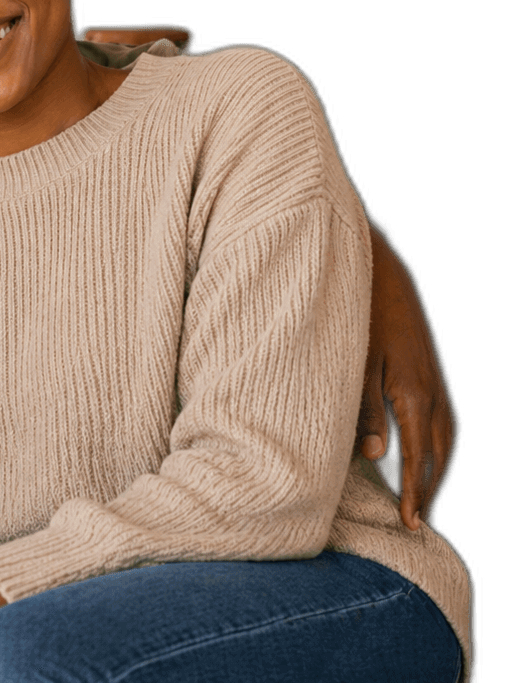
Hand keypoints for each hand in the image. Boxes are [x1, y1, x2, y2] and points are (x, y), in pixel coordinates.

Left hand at [357, 222, 459, 529]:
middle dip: (427, 492)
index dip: (413, 493)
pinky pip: (444, 426)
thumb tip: (375, 456)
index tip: (409, 523)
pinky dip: (437, 451)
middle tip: (414, 525)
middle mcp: (434, 396)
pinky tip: (425, 461)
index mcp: (414, 396)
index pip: (419, 458)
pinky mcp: (434, 379)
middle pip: (437, 458)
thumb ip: (364, 413)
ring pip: (445, 444)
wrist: (381, 277)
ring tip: (420, 502)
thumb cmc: (360, 321)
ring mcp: (438, 387)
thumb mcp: (355, 367)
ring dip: (435, 474)